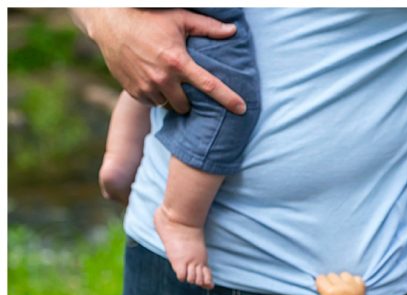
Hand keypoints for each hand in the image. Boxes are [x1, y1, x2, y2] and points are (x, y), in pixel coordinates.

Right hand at [72, 8, 244, 113]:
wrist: (110, 23)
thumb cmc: (149, 18)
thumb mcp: (179, 19)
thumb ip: (207, 27)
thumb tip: (233, 31)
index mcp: (177, 62)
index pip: (209, 85)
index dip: (228, 99)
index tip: (242, 109)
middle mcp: (162, 78)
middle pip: (186, 105)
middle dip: (190, 101)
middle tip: (186, 87)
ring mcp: (146, 86)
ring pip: (168, 106)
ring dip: (172, 98)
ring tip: (169, 82)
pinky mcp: (132, 91)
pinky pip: (151, 103)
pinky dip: (156, 97)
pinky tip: (154, 82)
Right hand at [302, 272, 366, 294]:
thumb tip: (311, 293)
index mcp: (330, 292)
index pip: (320, 278)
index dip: (319, 286)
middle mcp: (342, 287)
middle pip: (331, 275)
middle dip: (329, 283)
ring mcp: (353, 287)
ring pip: (343, 275)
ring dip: (340, 281)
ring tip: (340, 291)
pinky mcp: (361, 289)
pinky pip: (356, 277)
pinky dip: (352, 282)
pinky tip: (349, 290)